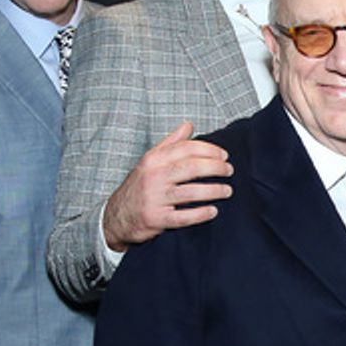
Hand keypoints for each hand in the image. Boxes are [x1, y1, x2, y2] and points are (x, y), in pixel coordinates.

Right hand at [102, 121, 232, 252]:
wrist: (116, 217)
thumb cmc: (139, 187)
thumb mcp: (150, 161)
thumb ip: (170, 143)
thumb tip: (188, 125)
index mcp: (153, 160)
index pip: (186, 148)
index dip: (209, 150)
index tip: (224, 156)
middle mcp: (154, 177)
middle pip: (191, 167)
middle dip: (215, 168)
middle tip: (229, 171)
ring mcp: (155, 199)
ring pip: (191, 192)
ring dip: (214, 190)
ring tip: (227, 190)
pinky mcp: (156, 219)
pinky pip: (183, 217)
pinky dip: (201, 214)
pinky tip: (213, 211)